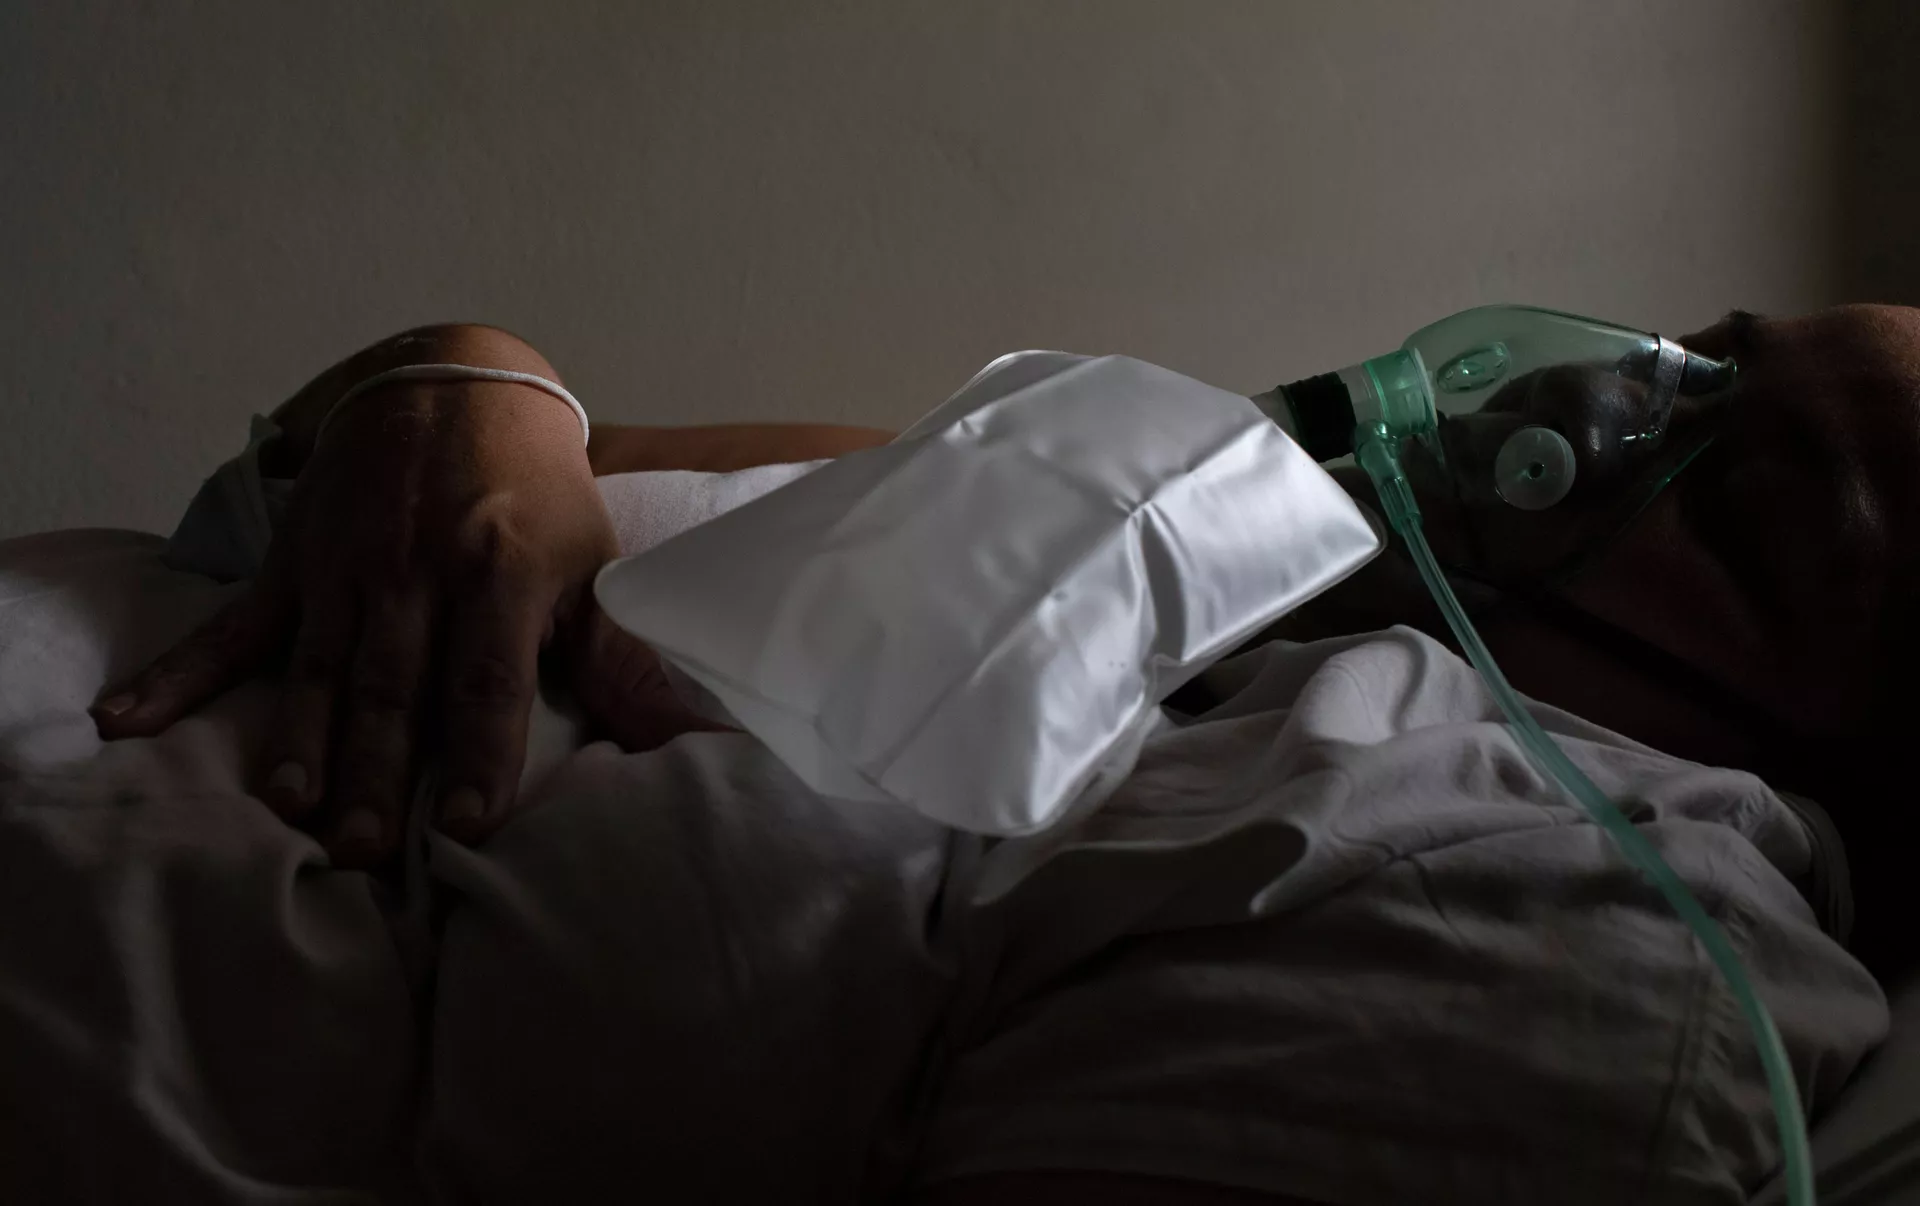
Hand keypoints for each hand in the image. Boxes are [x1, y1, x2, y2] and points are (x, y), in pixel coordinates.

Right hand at [93, 357, 614, 866]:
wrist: (458, 381)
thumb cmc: (539, 494)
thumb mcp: (591, 565)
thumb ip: (624, 662)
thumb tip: (698, 742)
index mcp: (498, 573)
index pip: (488, 679)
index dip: (479, 754)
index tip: (467, 825)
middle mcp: (416, 572)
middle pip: (396, 687)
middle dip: (378, 770)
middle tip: (362, 849)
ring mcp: (345, 567)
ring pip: (320, 667)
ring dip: (298, 738)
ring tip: (286, 805)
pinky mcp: (294, 562)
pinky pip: (232, 624)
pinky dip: (178, 673)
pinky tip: (127, 721)